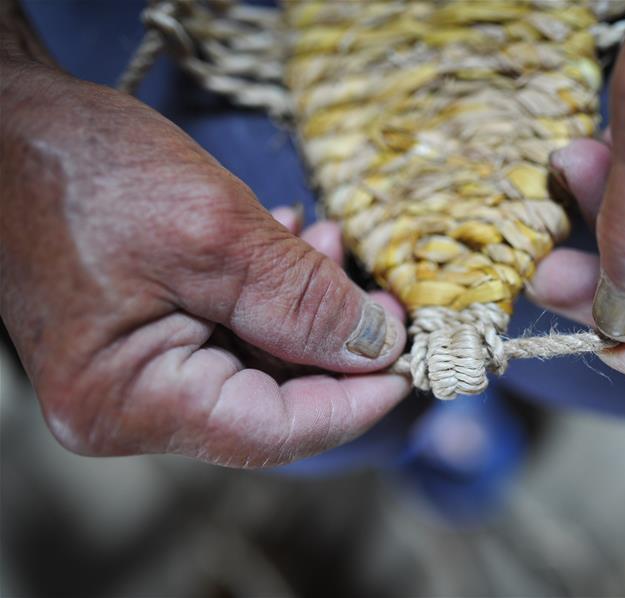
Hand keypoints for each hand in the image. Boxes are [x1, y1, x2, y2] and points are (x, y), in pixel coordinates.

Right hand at [0, 64, 408, 466]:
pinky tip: (290, 245)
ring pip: (256, 364)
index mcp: (129, 400)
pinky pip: (228, 334)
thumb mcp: (213, 233)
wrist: (9, 124)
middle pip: (269, 400)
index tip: (410, 363)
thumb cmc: (82, 169)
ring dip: (305, 311)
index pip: (272, 432)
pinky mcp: (143, 337)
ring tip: (328, 244)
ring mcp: (133, 373)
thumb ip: (302, 301)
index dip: (354, 402)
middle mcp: (127, 404)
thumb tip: (377, 347)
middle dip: (334, 345)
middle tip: (381, 294)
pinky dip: (269, 296)